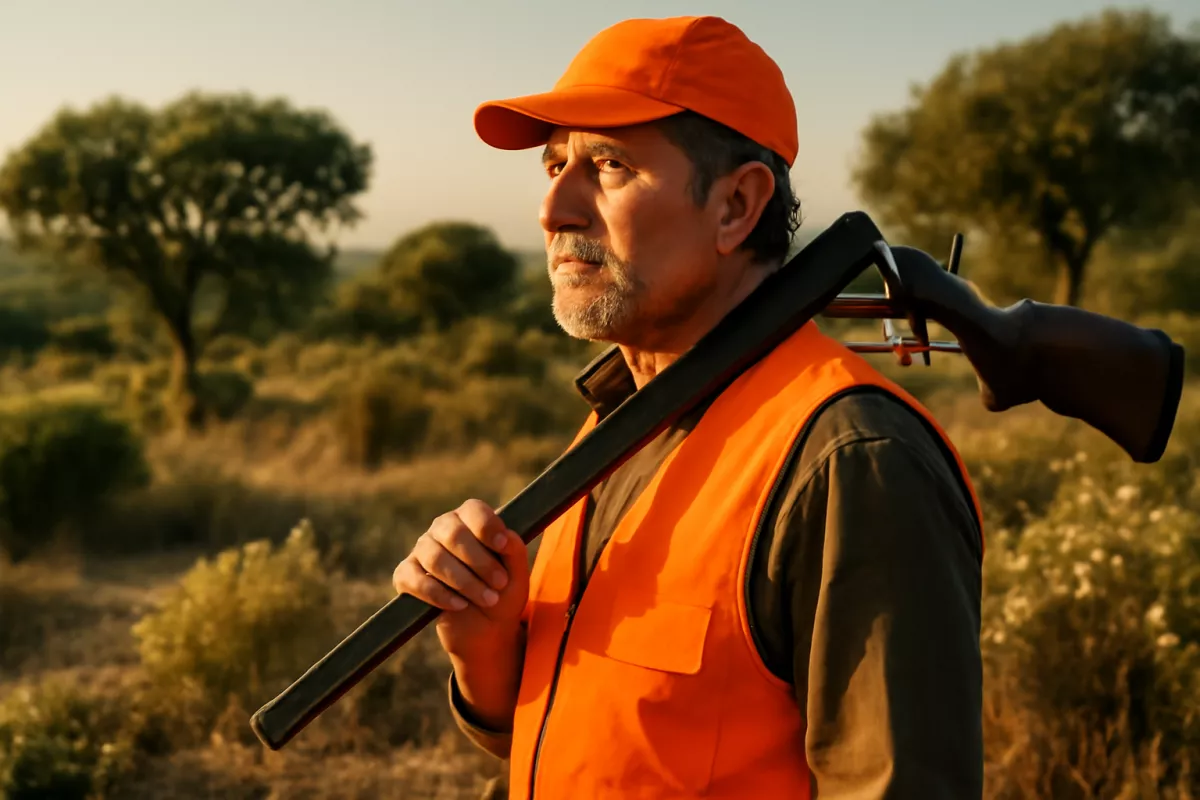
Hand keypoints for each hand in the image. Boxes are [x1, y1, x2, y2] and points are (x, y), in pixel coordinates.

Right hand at [393, 499, 529, 659]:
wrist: (485, 626)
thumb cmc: (501, 590)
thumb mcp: (517, 572)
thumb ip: (515, 550)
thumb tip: (506, 536)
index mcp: (470, 519)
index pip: (473, 510)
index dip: (487, 526)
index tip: (503, 546)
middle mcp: (443, 528)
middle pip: (453, 533)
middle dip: (480, 561)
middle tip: (500, 583)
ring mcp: (422, 550)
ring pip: (435, 558)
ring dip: (465, 582)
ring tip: (488, 599)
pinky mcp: (406, 575)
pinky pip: (415, 580)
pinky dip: (439, 595)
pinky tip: (460, 605)